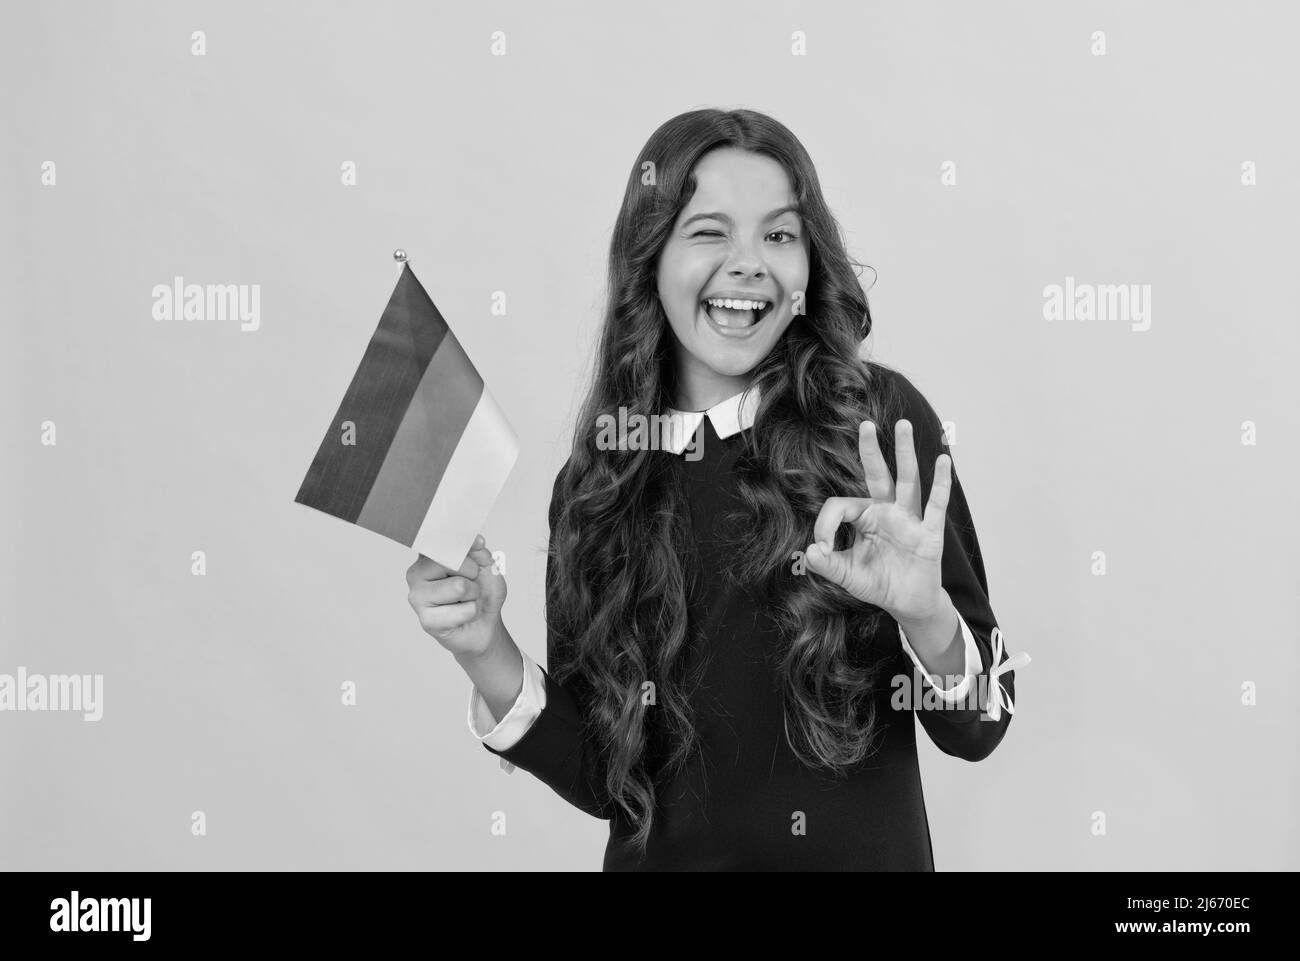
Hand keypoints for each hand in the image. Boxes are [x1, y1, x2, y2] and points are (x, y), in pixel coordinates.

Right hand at [406, 534, 506, 656]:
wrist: (484, 623)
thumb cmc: (481, 592)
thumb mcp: (486, 565)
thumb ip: (479, 550)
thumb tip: (476, 542)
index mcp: (428, 555)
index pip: (441, 539)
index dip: (464, 541)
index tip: (480, 543)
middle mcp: (417, 573)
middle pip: (452, 562)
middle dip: (473, 574)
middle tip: (470, 584)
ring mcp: (418, 597)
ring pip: (460, 587)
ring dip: (474, 595)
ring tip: (466, 600)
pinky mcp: (427, 620)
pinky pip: (464, 611)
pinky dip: (472, 612)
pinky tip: (462, 616)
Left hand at [804, 419, 950, 623]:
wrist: (907, 604)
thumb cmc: (878, 583)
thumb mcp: (847, 576)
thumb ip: (828, 565)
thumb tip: (810, 551)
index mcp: (865, 518)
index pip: (842, 506)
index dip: (826, 523)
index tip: (822, 547)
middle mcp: (887, 511)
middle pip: (878, 474)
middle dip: (871, 450)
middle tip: (865, 424)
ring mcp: (910, 519)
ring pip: (907, 480)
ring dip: (905, 453)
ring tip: (904, 425)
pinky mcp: (929, 532)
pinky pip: (936, 505)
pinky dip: (941, 483)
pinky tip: (944, 461)